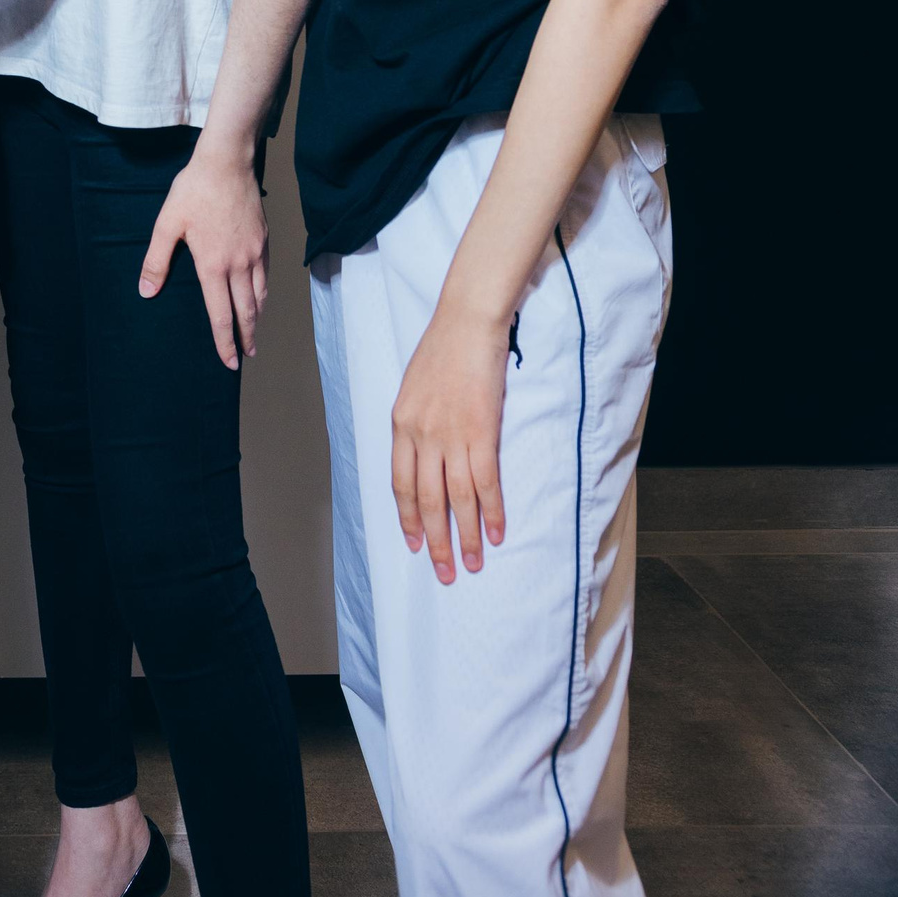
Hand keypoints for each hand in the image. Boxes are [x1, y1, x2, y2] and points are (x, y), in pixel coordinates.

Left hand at [139, 141, 267, 368]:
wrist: (227, 162)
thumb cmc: (194, 191)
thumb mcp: (167, 224)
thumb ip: (157, 261)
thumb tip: (146, 291)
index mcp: (213, 265)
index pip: (221, 315)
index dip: (225, 341)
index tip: (229, 361)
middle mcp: (238, 264)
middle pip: (247, 310)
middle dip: (247, 336)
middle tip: (246, 355)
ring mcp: (255, 252)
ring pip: (260, 294)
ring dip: (257, 316)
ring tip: (253, 330)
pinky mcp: (264, 239)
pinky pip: (266, 274)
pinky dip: (263, 291)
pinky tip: (259, 294)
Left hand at [390, 301, 509, 580]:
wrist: (466, 323)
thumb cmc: (442, 349)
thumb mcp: (414, 387)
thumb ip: (415, 422)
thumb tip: (424, 454)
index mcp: (401, 425)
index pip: (401, 485)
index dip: (408, 518)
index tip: (414, 545)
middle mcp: (421, 437)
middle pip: (426, 501)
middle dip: (434, 541)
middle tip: (443, 573)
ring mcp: (451, 437)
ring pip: (456, 500)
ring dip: (465, 536)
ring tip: (473, 564)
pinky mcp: (482, 433)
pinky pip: (485, 482)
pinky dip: (491, 511)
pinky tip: (496, 533)